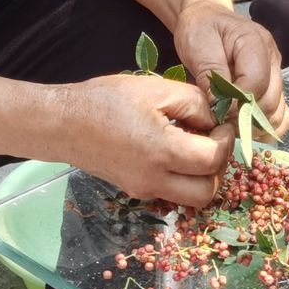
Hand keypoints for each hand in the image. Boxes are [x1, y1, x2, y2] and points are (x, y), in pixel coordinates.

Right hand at [59, 73, 234, 207]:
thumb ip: (196, 103)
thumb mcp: (157, 89)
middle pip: (206, 192)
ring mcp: (143, 191)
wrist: (63, 123)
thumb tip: (216, 120)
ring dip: (203, 177)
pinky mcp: (135, 192)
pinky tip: (175, 151)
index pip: (213, 160)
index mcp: (162, 152)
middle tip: (212, 139)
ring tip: (195, 146)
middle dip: (218, 166)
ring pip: (191, 200)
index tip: (220, 123)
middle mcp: (154, 180)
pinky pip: (172, 194)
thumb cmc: (106, 100)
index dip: (225, 140)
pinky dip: (183, 178)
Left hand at [174, 1, 288, 137]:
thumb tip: (221, 108)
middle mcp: (273, 57)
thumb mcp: (197, 46)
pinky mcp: (274, 85)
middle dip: (245, 117)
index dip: (237, 103)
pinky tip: (244, 126)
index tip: (216, 111)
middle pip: (270, 100)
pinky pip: (281, 114)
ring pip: (278, 111)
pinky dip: (265, 126)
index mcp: (255, 41)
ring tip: (230, 124)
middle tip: (220, 122)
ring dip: (255, 125)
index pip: (256, 82)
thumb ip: (211, 75)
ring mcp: (277, 72)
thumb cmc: (200, 29)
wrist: (206, 17)